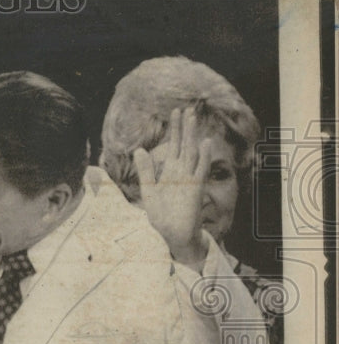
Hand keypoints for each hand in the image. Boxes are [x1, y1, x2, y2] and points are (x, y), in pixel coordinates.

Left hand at [132, 107, 211, 269]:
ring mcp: (189, 179)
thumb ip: (145, 171)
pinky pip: (200, 169)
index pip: (173, 146)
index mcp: (170, 172)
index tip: (174, 113)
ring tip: (192, 118)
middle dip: (184, 127)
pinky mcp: (194, 188)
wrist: (170, 234)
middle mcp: (181, 172)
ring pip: (192, 152)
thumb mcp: (148, 190)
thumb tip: (138, 150)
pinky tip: (205, 142)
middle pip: (184, 145)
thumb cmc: (161, 215)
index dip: (174, 130)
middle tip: (186, 109)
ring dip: (192, 135)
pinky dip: (203, 156)